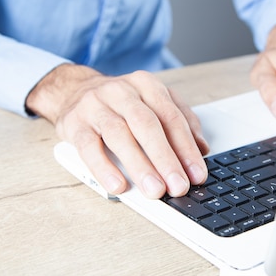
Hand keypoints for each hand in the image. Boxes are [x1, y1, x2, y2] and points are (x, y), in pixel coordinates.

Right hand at [26, 64, 208, 198]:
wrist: (73, 91)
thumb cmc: (120, 104)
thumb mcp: (152, 103)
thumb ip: (179, 121)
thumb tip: (202, 148)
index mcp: (146, 85)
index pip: (171, 117)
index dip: (186, 147)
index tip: (196, 174)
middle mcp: (121, 91)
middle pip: (147, 125)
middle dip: (166, 158)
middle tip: (178, 186)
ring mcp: (95, 105)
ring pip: (119, 134)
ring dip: (140, 165)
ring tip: (154, 190)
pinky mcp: (74, 123)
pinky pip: (89, 147)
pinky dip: (104, 168)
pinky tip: (117, 185)